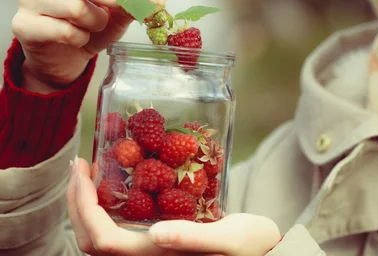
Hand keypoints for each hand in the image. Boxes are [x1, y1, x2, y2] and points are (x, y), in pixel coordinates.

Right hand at [12, 0, 164, 91]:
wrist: (65, 54)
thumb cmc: (93, 23)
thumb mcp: (119, 10)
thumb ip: (133, 1)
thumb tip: (152, 0)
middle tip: (141, 12)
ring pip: (74, 8)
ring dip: (97, 22)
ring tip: (95, 26)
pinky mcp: (23, 23)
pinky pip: (63, 31)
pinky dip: (80, 38)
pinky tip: (78, 38)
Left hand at [68, 157, 281, 255]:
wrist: (265, 252)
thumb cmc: (251, 246)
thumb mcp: (228, 238)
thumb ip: (193, 237)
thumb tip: (156, 234)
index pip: (102, 239)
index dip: (83, 206)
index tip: (83, 169)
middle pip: (91, 239)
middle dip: (78, 202)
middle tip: (80, 166)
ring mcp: (151, 251)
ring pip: (101, 235)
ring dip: (88, 204)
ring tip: (91, 172)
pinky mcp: (158, 242)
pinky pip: (119, 227)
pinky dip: (107, 206)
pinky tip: (118, 182)